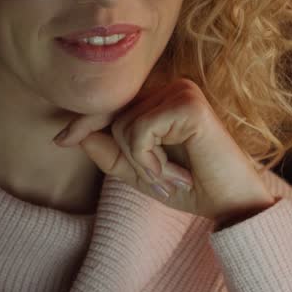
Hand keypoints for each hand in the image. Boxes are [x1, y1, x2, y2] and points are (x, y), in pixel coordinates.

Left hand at [53, 78, 276, 224]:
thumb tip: (74, 135)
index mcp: (163, 98)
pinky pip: (140, 131)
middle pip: (115, 118)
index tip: (60, 140)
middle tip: (164, 180)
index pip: (115, 105)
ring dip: (142, 162)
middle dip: (129, 157)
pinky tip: (178, 172)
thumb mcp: (141, 173)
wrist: (231, 204)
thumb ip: (110, 155)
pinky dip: (149, 159)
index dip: (86, 122)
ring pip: (124, 125)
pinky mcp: (189, 103)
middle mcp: (172, 87)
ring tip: (173, 176)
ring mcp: (182, 91)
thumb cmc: (192, 186)